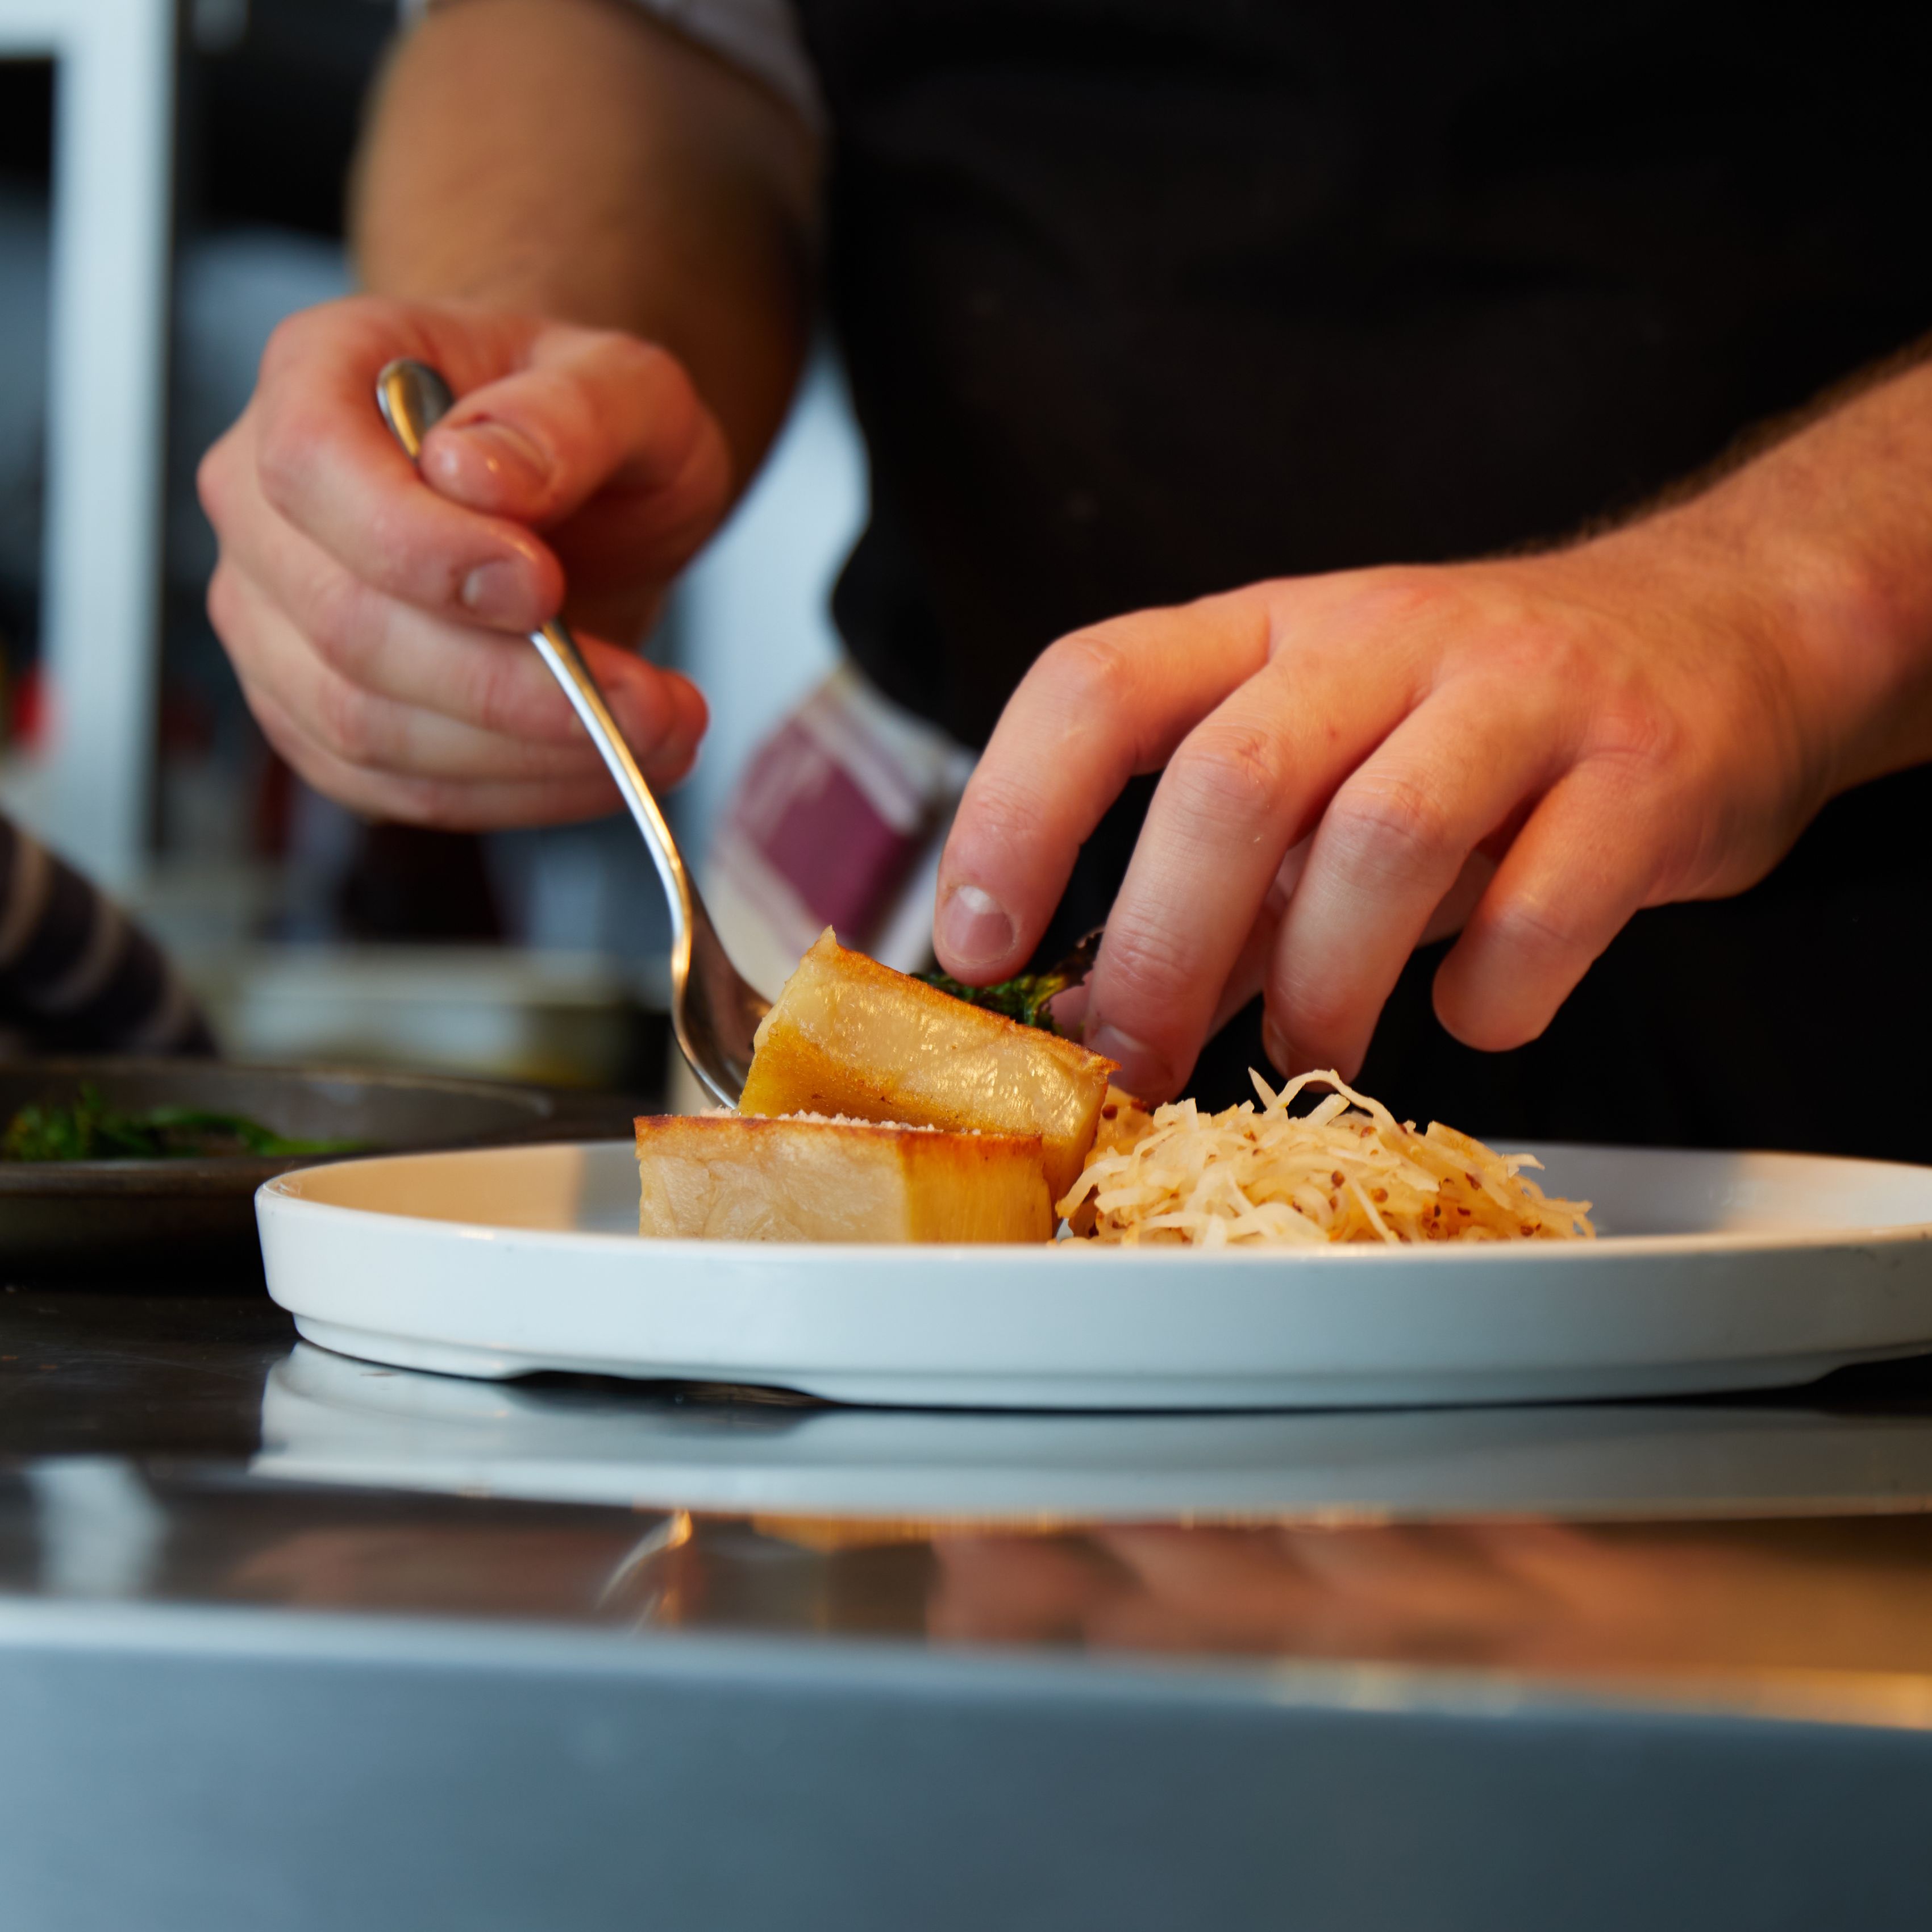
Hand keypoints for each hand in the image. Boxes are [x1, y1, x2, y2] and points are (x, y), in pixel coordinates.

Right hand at [198, 296, 729, 826]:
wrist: (581, 490)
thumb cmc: (581, 424)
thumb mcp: (626, 384)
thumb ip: (567, 414)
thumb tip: (479, 475)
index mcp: (317, 375)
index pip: (312, 469)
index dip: (422, 550)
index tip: (543, 590)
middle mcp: (265, 504)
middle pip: (348, 626)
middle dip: (514, 687)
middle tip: (654, 702)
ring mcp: (275, 622)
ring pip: (368, 728)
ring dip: (529, 756)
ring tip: (658, 735)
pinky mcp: (316, 719)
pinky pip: (397, 788)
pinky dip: (514, 793)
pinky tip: (605, 765)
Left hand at [934, 523, 1879, 1098]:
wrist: (1728, 628)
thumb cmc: (1483, 722)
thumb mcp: (1327, 765)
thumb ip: (1220, 886)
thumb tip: (1095, 1018)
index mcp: (1270, 630)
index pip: (1097, 683)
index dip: (1012, 814)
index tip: (977, 944)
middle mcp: (1382, 638)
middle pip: (1230, 782)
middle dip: (1162, 947)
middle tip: (1140, 1061)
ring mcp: (1520, 693)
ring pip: (1383, 838)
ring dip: (1320, 984)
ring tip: (1315, 1049)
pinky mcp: (1644, 769)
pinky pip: (1546, 902)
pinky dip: (1489, 994)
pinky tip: (1473, 1016)